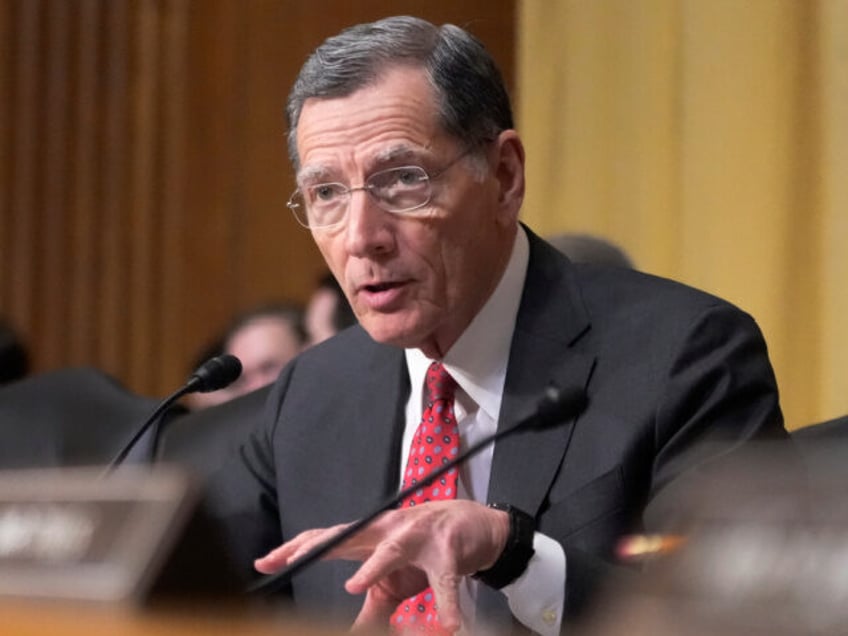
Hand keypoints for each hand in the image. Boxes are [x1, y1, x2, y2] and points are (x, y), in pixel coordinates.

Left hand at [255, 500, 509, 632]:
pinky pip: (446, 580)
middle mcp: (388, 531)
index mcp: (370, 539)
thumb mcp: (395, 582)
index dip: (296, 548)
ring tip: (355, 586)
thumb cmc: (427, 551)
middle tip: (292, 559)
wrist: (474, 526)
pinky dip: (448, 603)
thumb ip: (370, 604)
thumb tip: (348, 632)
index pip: (327, 540)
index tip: (264, 561)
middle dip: (318, 545)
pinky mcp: (448, 551)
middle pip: (347, 535)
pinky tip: (449, 624)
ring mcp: (418, 537)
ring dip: (374, 567)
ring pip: (392, 550)